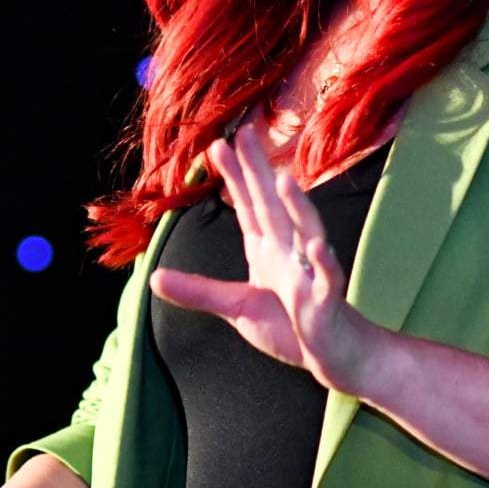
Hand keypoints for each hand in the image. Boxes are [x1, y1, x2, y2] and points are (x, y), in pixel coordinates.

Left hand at [148, 122, 386, 397]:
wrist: (336, 352)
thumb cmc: (291, 326)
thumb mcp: (236, 307)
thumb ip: (198, 291)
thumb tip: (152, 279)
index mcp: (267, 250)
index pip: (248, 207)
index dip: (234, 177)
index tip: (217, 145)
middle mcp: (289, 252)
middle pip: (271, 207)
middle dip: (258, 172)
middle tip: (245, 134)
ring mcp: (309, 273)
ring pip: (306, 233)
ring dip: (298, 208)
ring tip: (285, 181)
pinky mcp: (325, 300)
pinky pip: (327, 279)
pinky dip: (324, 264)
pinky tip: (318, 249)